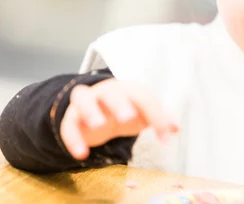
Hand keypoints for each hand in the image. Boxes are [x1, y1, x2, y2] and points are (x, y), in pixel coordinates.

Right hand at [60, 79, 177, 159]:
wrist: (96, 108)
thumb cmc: (124, 109)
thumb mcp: (143, 113)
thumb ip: (158, 119)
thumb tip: (175, 128)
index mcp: (128, 90)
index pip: (144, 98)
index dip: (156, 116)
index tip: (165, 137)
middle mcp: (107, 92)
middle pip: (113, 93)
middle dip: (120, 104)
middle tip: (128, 118)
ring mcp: (87, 102)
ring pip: (83, 98)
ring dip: (90, 110)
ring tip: (98, 125)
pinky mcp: (71, 118)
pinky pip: (68, 125)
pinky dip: (73, 138)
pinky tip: (81, 154)